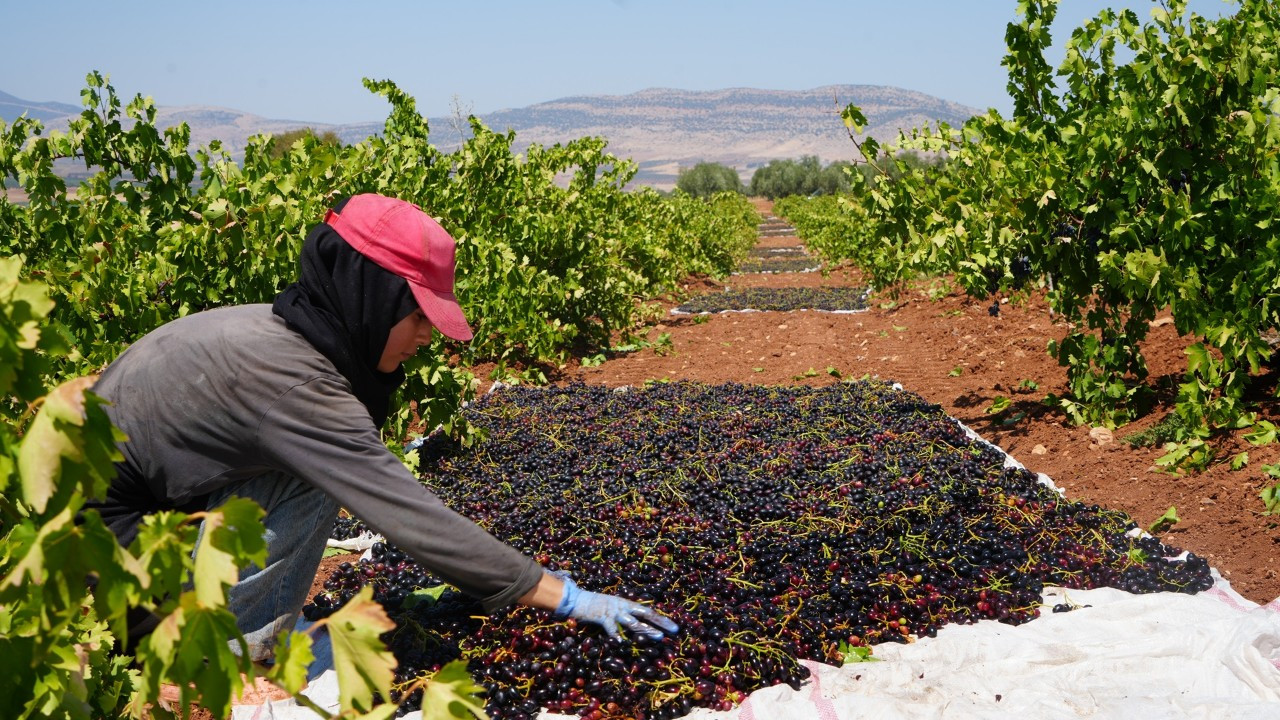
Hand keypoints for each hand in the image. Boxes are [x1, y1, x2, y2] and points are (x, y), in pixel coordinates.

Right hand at [553, 577, 678, 640]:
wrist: (577, 600)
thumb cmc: (596, 606)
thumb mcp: (613, 607)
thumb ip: (624, 615)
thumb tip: (638, 627)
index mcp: (626, 603)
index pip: (647, 611)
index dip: (661, 618)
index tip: (674, 626)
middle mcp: (623, 606)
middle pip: (645, 614)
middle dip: (661, 622)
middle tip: (674, 630)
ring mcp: (613, 611)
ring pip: (632, 621)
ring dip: (646, 630)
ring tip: (658, 637)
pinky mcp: (602, 617)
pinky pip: (611, 628)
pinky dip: (617, 636)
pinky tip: (623, 643)